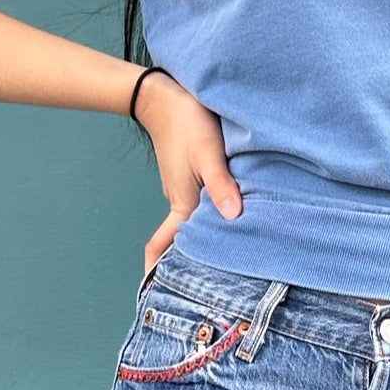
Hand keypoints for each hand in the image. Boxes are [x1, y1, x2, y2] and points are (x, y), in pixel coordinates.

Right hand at [134, 69, 241, 274]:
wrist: (166, 96)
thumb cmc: (186, 123)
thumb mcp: (207, 153)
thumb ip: (221, 184)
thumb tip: (234, 216)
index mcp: (182, 204)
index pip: (162, 245)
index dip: (156, 269)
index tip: (155, 293)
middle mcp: (182, 202)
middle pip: (182, 241)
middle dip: (188, 264)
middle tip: (208, 289)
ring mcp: (186, 191)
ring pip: (195, 224)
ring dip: (203, 242)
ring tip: (226, 261)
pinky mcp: (194, 179)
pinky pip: (202, 208)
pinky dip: (211, 220)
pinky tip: (230, 222)